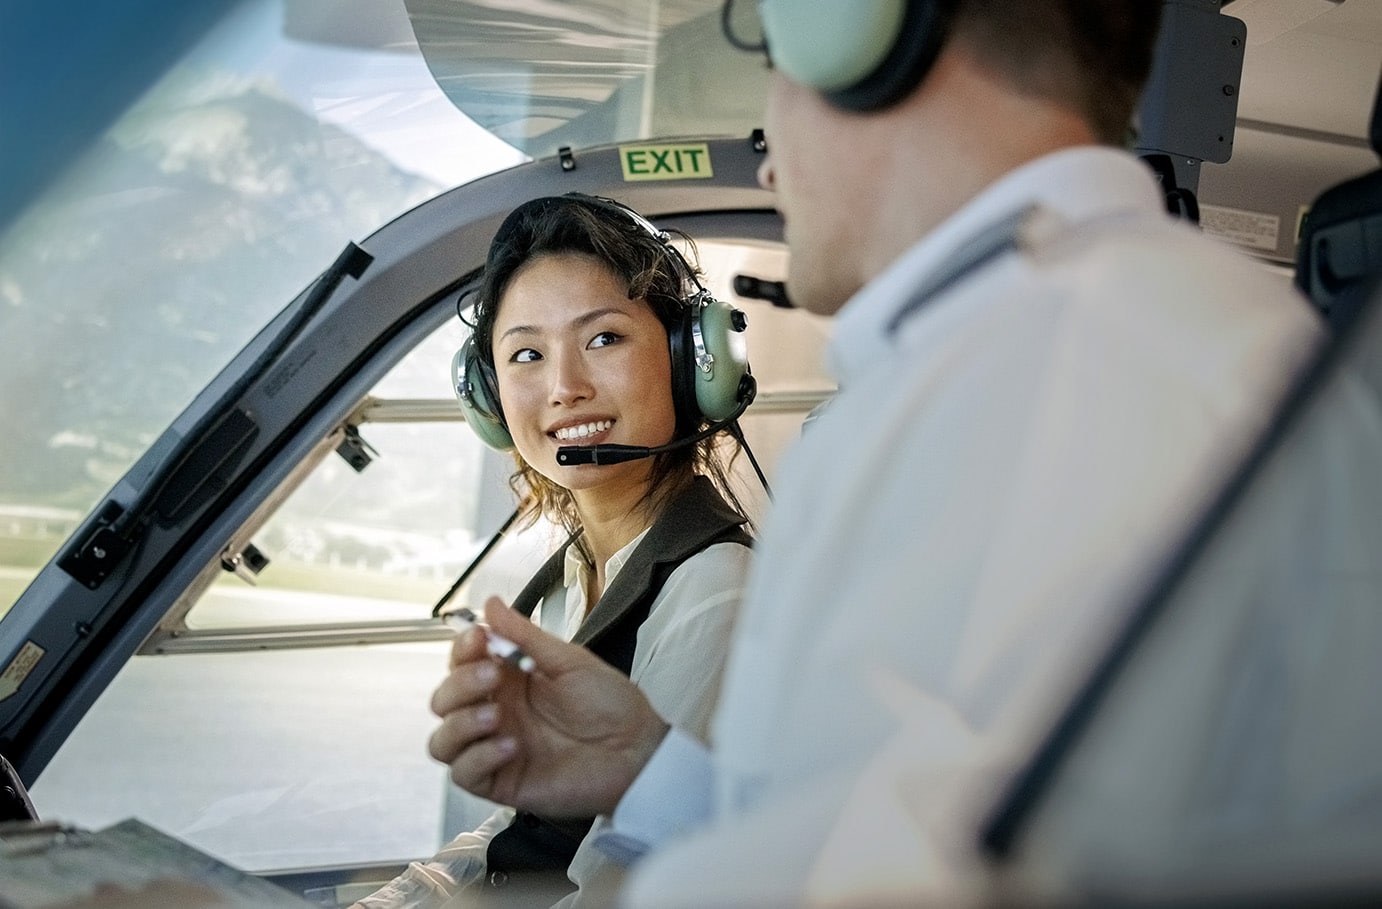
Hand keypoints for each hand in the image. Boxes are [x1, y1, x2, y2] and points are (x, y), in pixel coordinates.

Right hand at [429, 597, 668, 816]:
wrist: (636, 749)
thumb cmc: (610, 703)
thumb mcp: (568, 662)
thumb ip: (525, 637)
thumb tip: (490, 603)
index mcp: (508, 680)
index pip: (461, 663)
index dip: (461, 650)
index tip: (479, 638)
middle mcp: (495, 713)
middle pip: (444, 700)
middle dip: (460, 685)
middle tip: (493, 677)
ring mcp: (494, 749)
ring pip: (442, 741)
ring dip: (460, 723)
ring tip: (496, 717)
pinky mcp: (502, 782)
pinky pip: (464, 773)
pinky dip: (478, 757)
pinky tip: (511, 746)